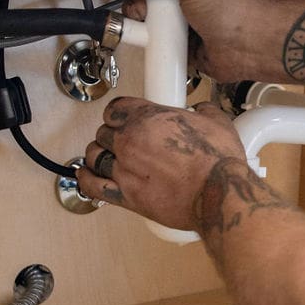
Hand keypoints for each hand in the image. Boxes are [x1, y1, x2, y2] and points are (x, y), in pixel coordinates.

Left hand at [76, 96, 249, 229]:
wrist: (218, 193)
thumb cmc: (218, 162)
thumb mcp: (216, 121)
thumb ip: (203, 111)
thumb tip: (202, 110)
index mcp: (147, 117)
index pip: (115, 108)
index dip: (118, 114)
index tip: (121, 119)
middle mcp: (130, 141)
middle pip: (104, 133)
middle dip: (111, 136)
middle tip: (121, 142)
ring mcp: (125, 169)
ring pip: (95, 156)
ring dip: (99, 155)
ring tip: (106, 158)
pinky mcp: (126, 195)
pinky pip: (92, 185)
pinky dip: (85, 179)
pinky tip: (86, 175)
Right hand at [122, 0, 294, 82]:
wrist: (249, 44)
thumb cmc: (229, 7)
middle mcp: (189, 0)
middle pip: (152, 2)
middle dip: (140, 8)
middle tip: (140, 15)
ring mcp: (189, 25)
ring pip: (155, 27)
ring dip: (145, 30)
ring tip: (144, 33)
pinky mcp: (188, 49)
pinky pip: (165, 49)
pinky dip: (157, 50)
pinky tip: (153, 48)